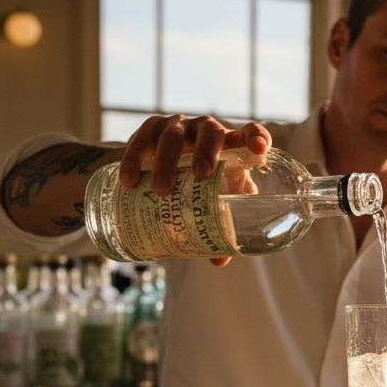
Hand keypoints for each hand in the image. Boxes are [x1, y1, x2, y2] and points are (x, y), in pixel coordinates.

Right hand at [119, 115, 271, 265]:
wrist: (158, 164)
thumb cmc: (197, 183)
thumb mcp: (211, 198)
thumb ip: (219, 223)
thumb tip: (219, 260)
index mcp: (231, 146)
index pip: (250, 132)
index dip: (256, 136)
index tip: (258, 148)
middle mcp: (206, 130)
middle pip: (211, 132)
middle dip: (207, 151)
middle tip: (202, 175)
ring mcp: (178, 127)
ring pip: (174, 136)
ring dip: (167, 161)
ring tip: (161, 189)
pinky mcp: (150, 128)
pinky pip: (141, 139)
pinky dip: (134, 159)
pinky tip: (128, 180)